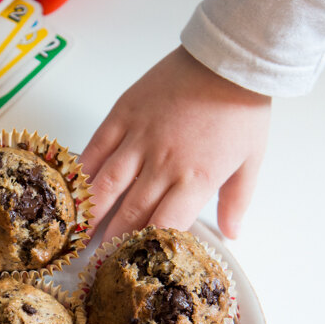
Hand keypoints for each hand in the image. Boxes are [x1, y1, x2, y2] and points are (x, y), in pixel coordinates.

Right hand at [79, 46, 270, 242]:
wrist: (227, 60)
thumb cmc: (241, 110)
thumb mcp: (251, 160)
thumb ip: (236, 201)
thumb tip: (232, 235)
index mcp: (195, 178)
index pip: (164, 224)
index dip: (144, 248)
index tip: (131, 263)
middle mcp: (163, 163)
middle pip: (131, 211)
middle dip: (112, 240)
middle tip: (97, 261)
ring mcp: (139, 138)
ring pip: (107, 184)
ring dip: (90, 213)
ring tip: (77, 235)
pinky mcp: (123, 114)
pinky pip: (96, 148)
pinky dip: (83, 172)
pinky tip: (73, 191)